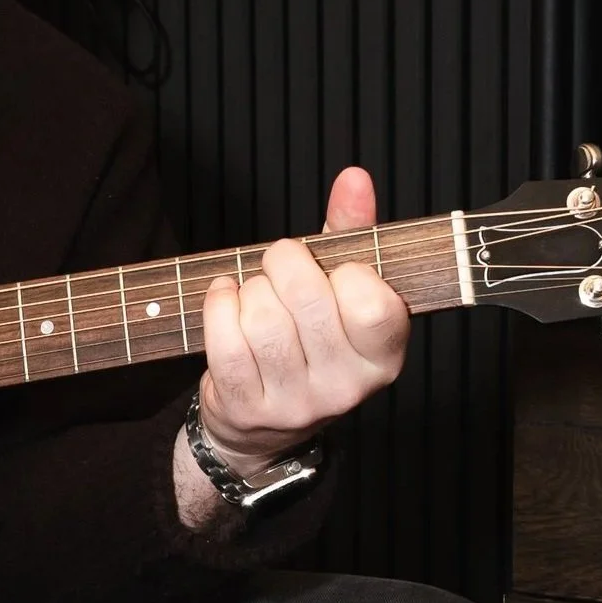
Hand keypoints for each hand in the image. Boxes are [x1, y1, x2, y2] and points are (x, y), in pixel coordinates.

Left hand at [176, 166, 409, 523]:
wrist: (263, 425)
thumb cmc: (307, 340)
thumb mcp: (341, 289)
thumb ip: (352, 232)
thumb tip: (354, 178)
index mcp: (382, 358)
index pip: (373, 304)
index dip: (346, 273)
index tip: (334, 271)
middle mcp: (345, 388)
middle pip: (308, 300)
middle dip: (284, 263)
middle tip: (279, 265)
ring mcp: (295, 403)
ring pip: (263, 317)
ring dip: (250, 289)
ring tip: (254, 291)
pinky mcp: (247, 407)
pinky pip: (225, 340)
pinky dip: (219, 305)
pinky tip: (226, 297)